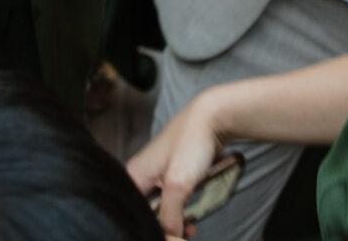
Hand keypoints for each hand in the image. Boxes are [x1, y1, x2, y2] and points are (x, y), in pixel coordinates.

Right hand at [128, 95, 226, 238]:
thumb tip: (170, 237)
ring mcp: (157, 174)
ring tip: (190, 227)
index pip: (133, 212)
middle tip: (183, 232)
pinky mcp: (172, 173)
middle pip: (146, 211)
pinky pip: (172, 199)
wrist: (213, 118)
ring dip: (176, 220)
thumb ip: (170, 216)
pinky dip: (182, 210)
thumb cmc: (191, 144)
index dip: (150, 227)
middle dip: (165, 226)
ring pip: (161, 207)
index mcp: (134, 176)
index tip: (168, 235)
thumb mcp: (178, 186)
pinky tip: (192, 216)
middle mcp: (141, 175)